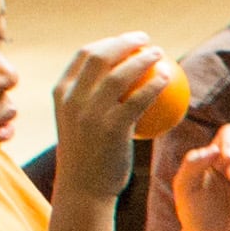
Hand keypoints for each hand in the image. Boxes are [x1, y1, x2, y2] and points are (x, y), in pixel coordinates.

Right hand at [47, 34, 175, 195]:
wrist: (83, 190)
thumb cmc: (87, 157)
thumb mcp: (79, 124)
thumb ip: (90, 101)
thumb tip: (120, 78)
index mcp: (61, 94)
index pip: (83, 56)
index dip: (108, 41)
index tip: (128, 40)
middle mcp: (72, 100)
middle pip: (99, 56)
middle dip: (124, 41)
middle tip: (146, 40)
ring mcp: (89, 113)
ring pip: (120, 74)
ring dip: (143, 58)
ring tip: (160, 54)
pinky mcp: (111, 128)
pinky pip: (139, 99)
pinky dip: (154, 84)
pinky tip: (168, 78)